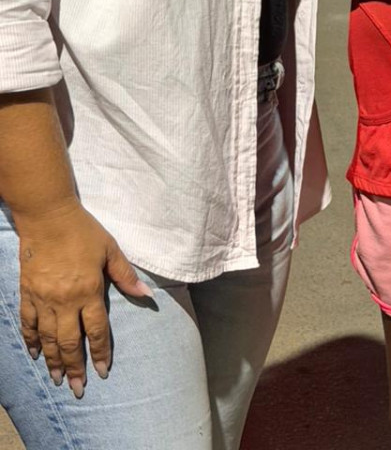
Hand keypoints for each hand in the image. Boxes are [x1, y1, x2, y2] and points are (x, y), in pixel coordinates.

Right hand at [16, 200, 152, 397]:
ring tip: (58, 380)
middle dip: (75, 367)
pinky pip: (28, 323)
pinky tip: (35, 355)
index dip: (100, 353)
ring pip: (47, 338)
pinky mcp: (27, 293)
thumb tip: (147, 295)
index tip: (102, 372)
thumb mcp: (110, 250)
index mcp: (89, 291)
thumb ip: (125, 275)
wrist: (48, 217)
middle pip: (69, 342)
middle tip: (77, 389)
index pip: (96, 331)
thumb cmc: (83, 231)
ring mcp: (43, 299)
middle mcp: (65, 301)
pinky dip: (31, 341)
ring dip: (53, 361)